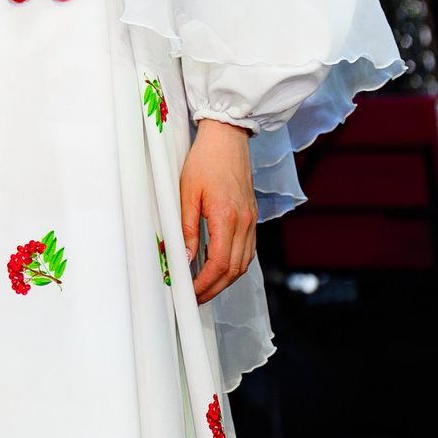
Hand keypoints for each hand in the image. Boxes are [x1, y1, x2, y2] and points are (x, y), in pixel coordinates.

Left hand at [181, 118, 258, 301]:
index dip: (205, 283)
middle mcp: (244, 223)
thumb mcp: (186, 193)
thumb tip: (185, 258)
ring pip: (243, 263)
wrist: (227, 139)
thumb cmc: (204, 161)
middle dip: (214, 288)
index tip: (189, 292)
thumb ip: (187, 228)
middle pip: (234, 269)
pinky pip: (247, 250)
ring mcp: (251, 221)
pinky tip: (218, 267)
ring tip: (204, 287)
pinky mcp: (252, 217)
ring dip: (225, 280)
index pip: (219, 263)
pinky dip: (234, 264)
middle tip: (194, 298)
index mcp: (227, 216)